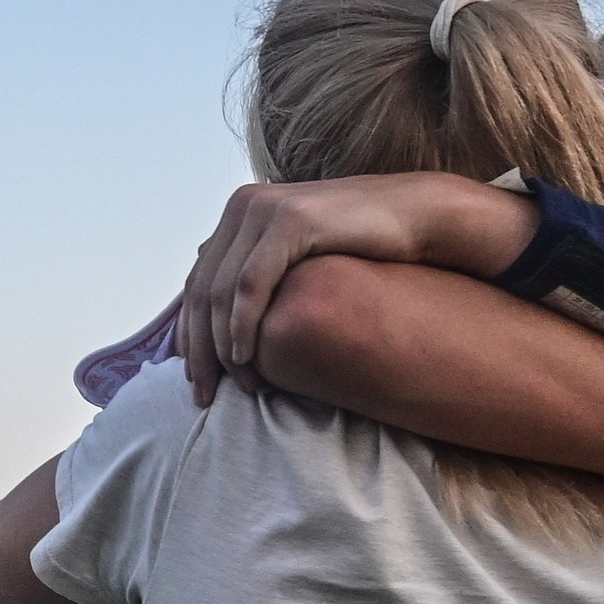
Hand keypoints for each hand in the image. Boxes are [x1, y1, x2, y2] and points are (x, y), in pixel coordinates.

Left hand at [180, 174, 536, 406]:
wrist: (415, 218)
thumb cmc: (362, 248)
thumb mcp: (300, 264)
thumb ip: (262, 276)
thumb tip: (227, 311)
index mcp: (240, 215)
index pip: (196, 285)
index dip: (188, 337)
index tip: (194, 382)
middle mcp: (244, 207)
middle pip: (200, 291)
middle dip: (197, 351)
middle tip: (204, 396)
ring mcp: (264, 210)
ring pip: (219, 292)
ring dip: (221, 347)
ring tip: (237, 385)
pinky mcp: (291, 221)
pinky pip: (250, 284)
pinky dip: (242, 325)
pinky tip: (244, 357)